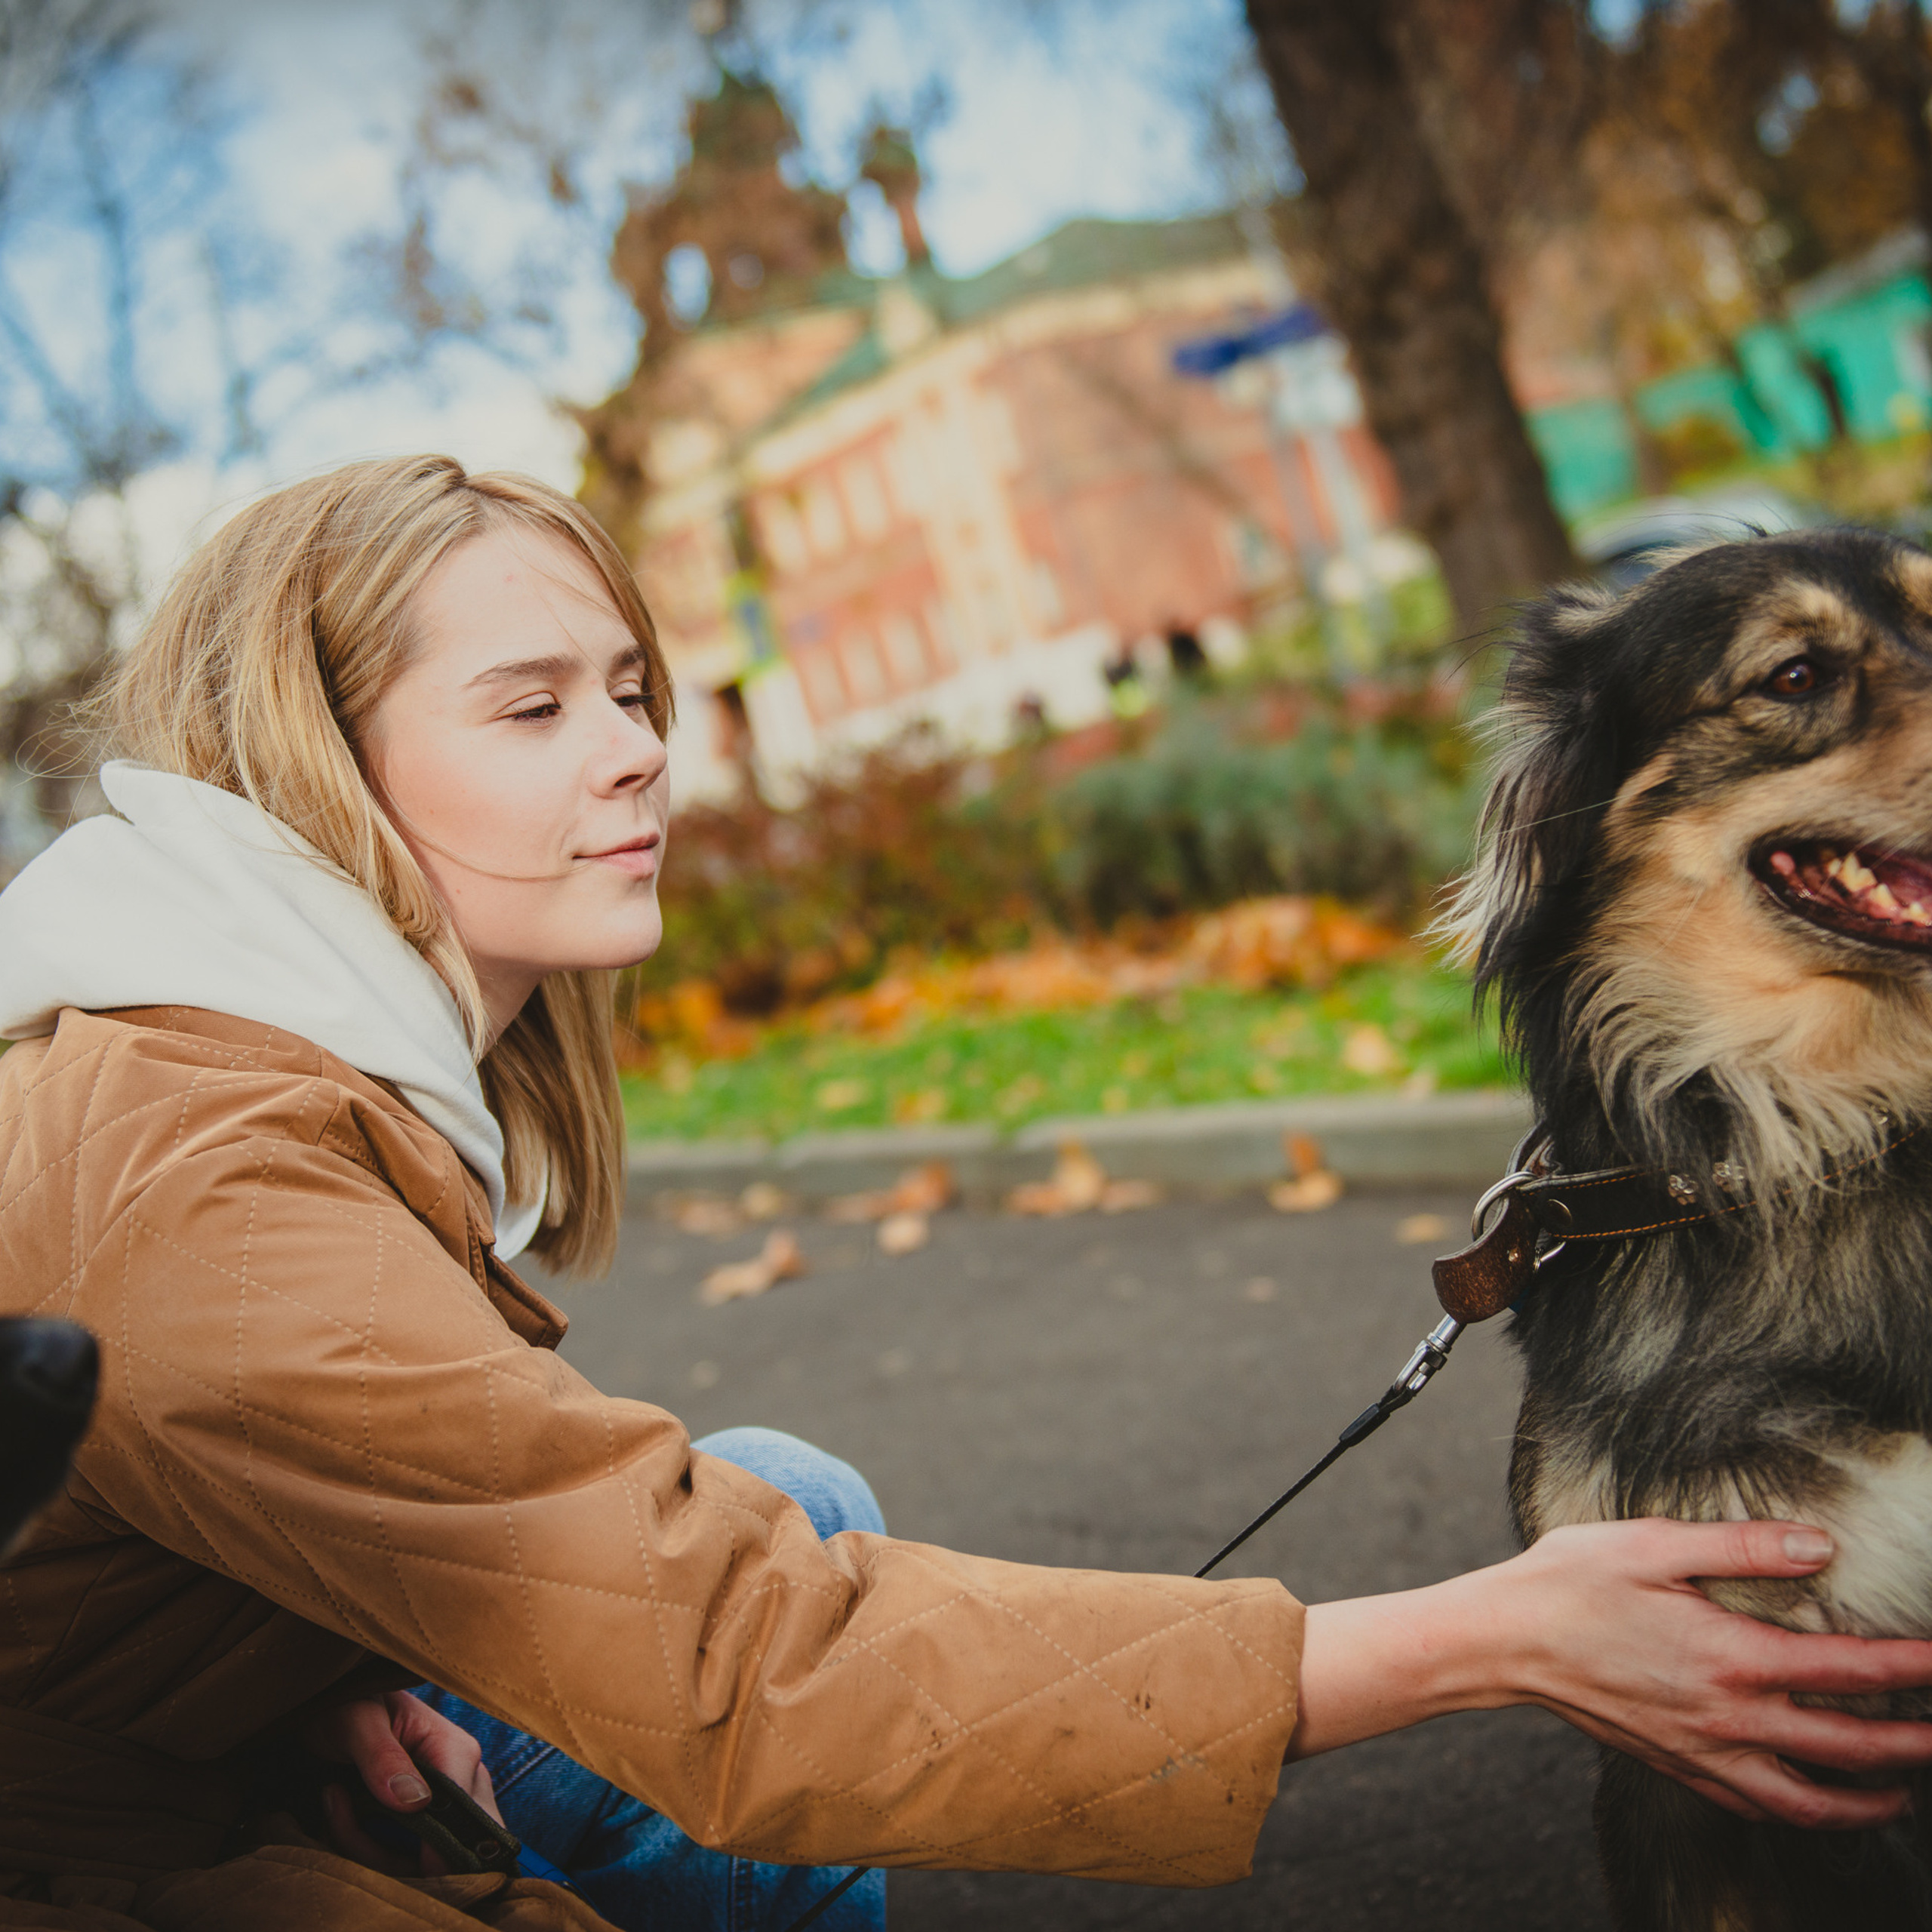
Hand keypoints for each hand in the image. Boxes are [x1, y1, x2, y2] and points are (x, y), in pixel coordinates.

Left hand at [302, 1690, 502, 1875]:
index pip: (463, 1817)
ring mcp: (444, 1803)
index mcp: (457, 1752)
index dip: (427, 1849)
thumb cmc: (348, 1703)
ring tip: (334, 1806)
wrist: (330, 1706)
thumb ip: (382, 1758)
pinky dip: (366, 1847)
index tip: (380, 1855)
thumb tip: (414, 1803)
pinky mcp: (423, 1819)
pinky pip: (403, 1857)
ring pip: (420, 1861)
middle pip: (446, 1850)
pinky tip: (342, 1812)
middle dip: (388, 1854)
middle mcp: (461, 1780)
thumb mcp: (356, 1722)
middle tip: (343, 1823)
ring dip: (367, 1848)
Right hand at [1287, 1518, 1931, 1829]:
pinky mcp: (1677, 1765)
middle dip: (1914, 1745)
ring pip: (1809, 1799)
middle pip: (1849, 1748)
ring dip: (1870, 1797)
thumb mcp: (1650, 1543)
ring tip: (1903, 1789)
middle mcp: (1727, 1715)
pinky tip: (1813, 1799)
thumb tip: (1819, 1547)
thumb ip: (1740, 1546)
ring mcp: (1702, 1750)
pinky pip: (1758, 1808)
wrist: (1502, 1641)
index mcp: (1728, 1655)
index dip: (1912, 1669)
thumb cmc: (1569, 1582)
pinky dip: (1802, 1812)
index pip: (1848, 1671)